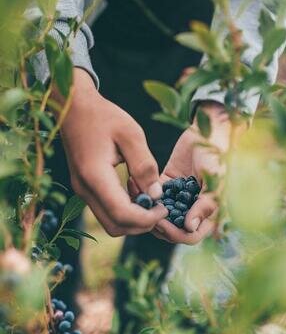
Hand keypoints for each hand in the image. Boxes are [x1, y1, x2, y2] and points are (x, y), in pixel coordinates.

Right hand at [57, 68, 166, 235]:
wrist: (74, 107)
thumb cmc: (103, 116)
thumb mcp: (131, 134)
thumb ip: (144, 165)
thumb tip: (156, 194)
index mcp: (95, 176)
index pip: (122, 214)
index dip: (146, 218)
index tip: (164, 208)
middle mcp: (85, 189)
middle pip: (115, 226)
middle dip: (141, 223)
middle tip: (159, 206)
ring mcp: (82, 191)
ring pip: (110, 222)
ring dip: (133, 217)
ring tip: (148, 194)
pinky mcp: (84, 189)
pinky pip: (106, 210)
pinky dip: (124, 208)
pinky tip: (135, 187)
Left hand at [152, 102, 232, 244]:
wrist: (209, 130)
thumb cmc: (217, 156)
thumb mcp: (215, 181)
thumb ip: (205, 205)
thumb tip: (189, 227)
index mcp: (206, 214)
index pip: (190, 236)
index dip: (175, 234)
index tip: (162, 222)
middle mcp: (191, 209)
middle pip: (171, 230)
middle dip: (157, 225)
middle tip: (146, 212)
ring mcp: (177, 198)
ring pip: (158, 216)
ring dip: (147, 211)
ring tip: (138, 200)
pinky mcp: (165, 185)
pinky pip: (151, 197)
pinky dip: (141, 195)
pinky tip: (133, 185)